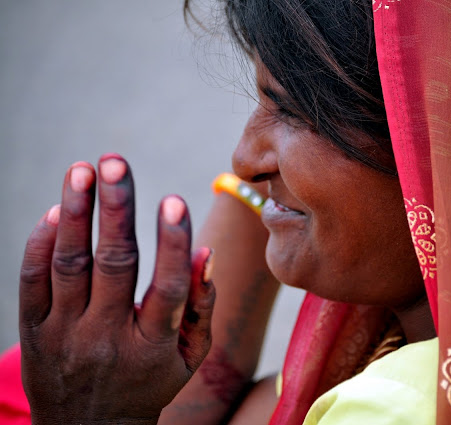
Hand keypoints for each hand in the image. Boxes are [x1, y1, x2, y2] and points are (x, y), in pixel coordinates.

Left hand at [19, 154, 215, 424]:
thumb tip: (204, 253)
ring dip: (76, 212)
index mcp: (152, 345)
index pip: (166, 288)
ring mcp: (65, 334)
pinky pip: (33, 281)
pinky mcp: (33, 332)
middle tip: (114, 162)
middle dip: (114, 209)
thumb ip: (201, 306)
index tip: (173, 201)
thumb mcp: (189, 358)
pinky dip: (42, 243)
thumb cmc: (150, 382)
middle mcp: (106, 337)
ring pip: (69, 264)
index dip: (172, 244)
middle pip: (113, 265)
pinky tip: (57, 211)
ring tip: (82, 169)